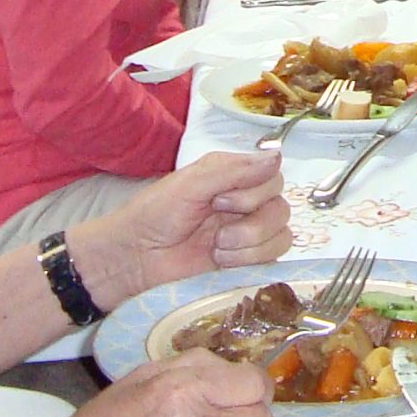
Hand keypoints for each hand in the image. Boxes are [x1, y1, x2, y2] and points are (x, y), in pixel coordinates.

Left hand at [73, 152, 287, 305]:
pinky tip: (223, 261)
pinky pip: (274, 258)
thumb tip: (279, 155)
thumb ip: (235, 171)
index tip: (221, 200)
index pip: (273, 175)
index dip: (255, 191)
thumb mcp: (191, 184)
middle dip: (252, 222)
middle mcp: (245, 203)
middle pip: (281, 206)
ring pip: (282, 233)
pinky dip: (251, 259)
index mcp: (233, 176)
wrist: (135, 258)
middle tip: (217, 231)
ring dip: (250, 243)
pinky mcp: (246, 261)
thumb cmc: (154, 215)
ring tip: (217, 248)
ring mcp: (247, 234)